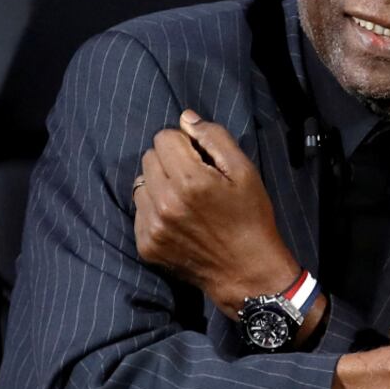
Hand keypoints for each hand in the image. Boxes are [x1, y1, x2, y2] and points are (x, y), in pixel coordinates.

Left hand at [133, 110, 300, 316]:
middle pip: (148, 157)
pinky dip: (155, 208)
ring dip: (159, 184)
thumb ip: (215, 138)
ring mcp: (152, 226)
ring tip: (184, 199)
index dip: (184, 142)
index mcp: (190, 180)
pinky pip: (139, 210)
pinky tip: (178, 218)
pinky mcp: (146, 244)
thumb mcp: (245, 171)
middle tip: (195, 178)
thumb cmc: (250, 217)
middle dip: (170, 160)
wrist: (246, 270)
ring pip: (140, 183)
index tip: (201, 157)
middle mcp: (165, 202)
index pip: (163, 138)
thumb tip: (186, 118)